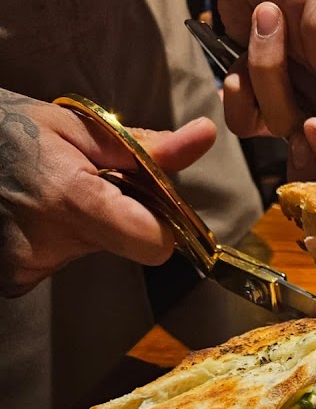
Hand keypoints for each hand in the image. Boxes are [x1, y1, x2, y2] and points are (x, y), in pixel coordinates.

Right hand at [0, 90, 216, 297]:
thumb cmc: (8, 128)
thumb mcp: (76, 126)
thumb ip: (143, 147)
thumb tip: (203, 136)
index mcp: (69, 199)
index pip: (153, 243)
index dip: (163, 225)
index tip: (150, 203)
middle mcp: (46, 244)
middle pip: (122, 247)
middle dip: (118, 217)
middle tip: (84, 184)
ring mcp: (24, 268)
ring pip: (89, 254)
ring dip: (81, 227)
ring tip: (47, 194)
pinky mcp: (11, 282)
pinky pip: (56, 263)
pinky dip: (52, 240)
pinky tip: (29, 212)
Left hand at [210, 0, 315, 180]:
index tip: (314, 128)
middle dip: (297, 122)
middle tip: (290, 82)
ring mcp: (303, 96)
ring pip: (280, 131)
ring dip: (264, 80)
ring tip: (268, 23)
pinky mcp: (263, 89)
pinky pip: (248, 121)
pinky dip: (239, 89)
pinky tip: (240, 50)